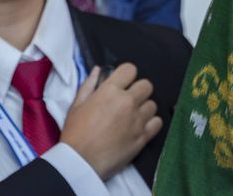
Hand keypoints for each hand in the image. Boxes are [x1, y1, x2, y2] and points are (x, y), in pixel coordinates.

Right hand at [60, 63, 161, 180]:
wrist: (80, 162)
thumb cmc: (75, 133)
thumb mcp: (76, 106)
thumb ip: (89, 85)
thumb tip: (98, 70)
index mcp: (110, 91)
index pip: (130, 69)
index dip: (126, 74)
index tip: (122, 83)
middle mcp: (127, 102)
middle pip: (146, 85)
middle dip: (137, 90)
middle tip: (127, 101)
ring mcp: (137, 119)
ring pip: (152, 104)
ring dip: (143, 108)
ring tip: (131, 117)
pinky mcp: (143, 136)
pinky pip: (157, 122)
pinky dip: (151, 123)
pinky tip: (139, 127)